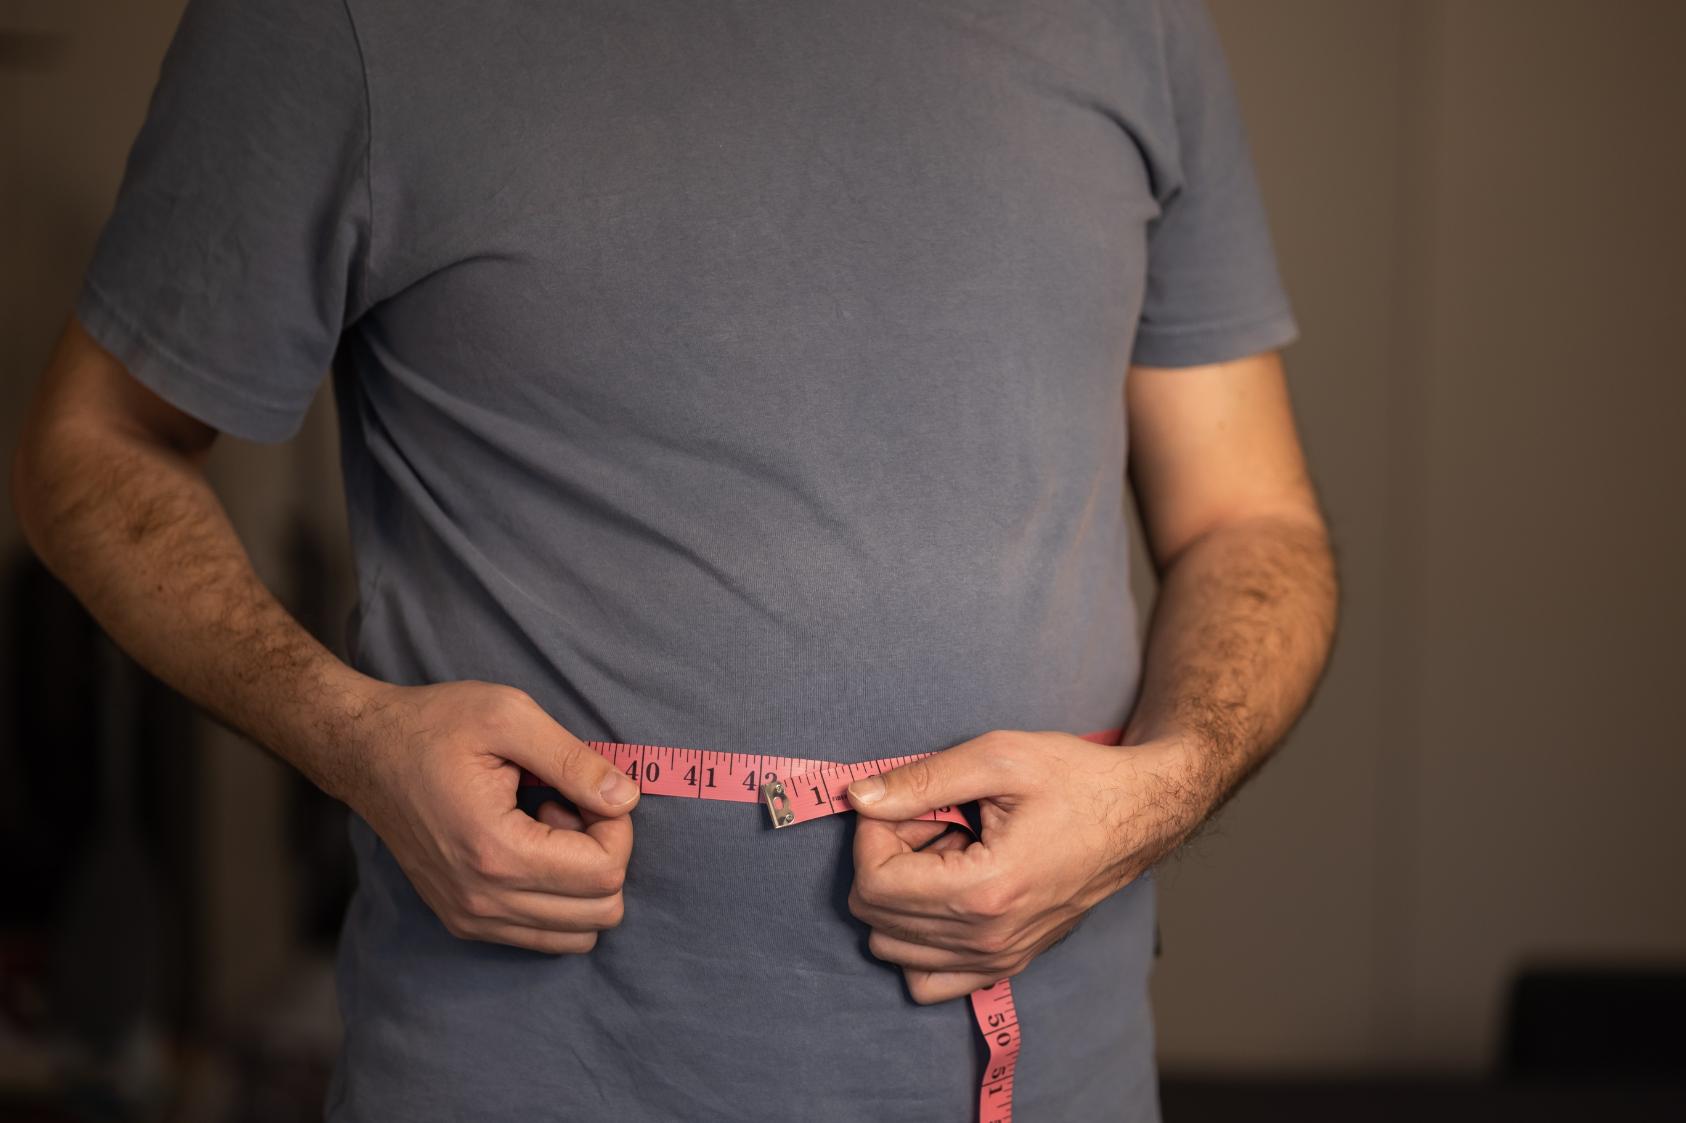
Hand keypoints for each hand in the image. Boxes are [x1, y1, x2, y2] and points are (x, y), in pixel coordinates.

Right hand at [345, 680, 639, 952]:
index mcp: (495, 851)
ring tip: (550, 827)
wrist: (365, 753)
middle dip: (605, 852)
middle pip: (601, 911)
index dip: (617, 825)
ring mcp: (471, 919)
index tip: (587, 788)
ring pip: (578, 934)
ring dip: (583, 880)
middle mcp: (482, 900)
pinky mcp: (465, 921)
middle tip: (571, 805)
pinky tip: (532, 846)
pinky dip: (559, 897)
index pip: (605, 873)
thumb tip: (627, 799)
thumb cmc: (435, 725)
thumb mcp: (510, 716)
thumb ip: (576, 761)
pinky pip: (545, 936)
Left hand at [844, 729, 1201, 1003]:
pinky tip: (945, 891)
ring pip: (892, 947)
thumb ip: (920, 779)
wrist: (1138, 815)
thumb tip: (858, 798)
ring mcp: (998, 959)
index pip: (874, 883)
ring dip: (903, 895)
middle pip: (876, 916)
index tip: (905, 803)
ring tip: (945, 852)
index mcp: (985, 891)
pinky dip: (918, 939)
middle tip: (931, 820)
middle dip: (887, 859)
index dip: (873, 833)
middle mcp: (988, 939)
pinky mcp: (1006, 965)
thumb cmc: (1076, 780)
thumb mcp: (998, 756)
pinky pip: (928, 980)